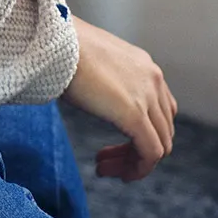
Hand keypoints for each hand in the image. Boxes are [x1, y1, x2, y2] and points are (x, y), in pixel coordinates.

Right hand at [59, 13, 176, 180]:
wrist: (56, 42)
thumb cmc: (61, 49)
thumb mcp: (92, 64)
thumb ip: (104, 82)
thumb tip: (92, 97)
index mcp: (144, 67)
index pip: (159, 110)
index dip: (141, 132)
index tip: (112, 142)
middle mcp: (153, 80)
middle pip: (162, 129)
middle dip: (136, 149)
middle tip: (105, 160)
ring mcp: (148, 97)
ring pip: (159, 144)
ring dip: (135, 161)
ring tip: (108, 169)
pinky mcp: (135, 115)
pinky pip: (150, 153)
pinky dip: (139, 168)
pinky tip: (121, 174)